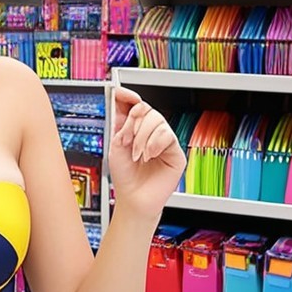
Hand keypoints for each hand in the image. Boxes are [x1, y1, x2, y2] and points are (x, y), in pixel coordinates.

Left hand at [110, 86, 185, 219]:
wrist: (133, 197)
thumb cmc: (125, 175)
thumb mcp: (115, 146)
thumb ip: (121, 125)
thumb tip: (127, 105)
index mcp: (134, 129)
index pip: (134, 105)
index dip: (128, 96)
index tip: (121, 93)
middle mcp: (150, 132)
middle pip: (146, 110)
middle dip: (133, 122)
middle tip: (126, 140)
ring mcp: (164, 141)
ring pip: (158, 120)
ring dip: (142, 137)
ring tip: (136, 154)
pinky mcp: (175, 151)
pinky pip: (168, 135)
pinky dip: (155, 143)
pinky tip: (149, 155)